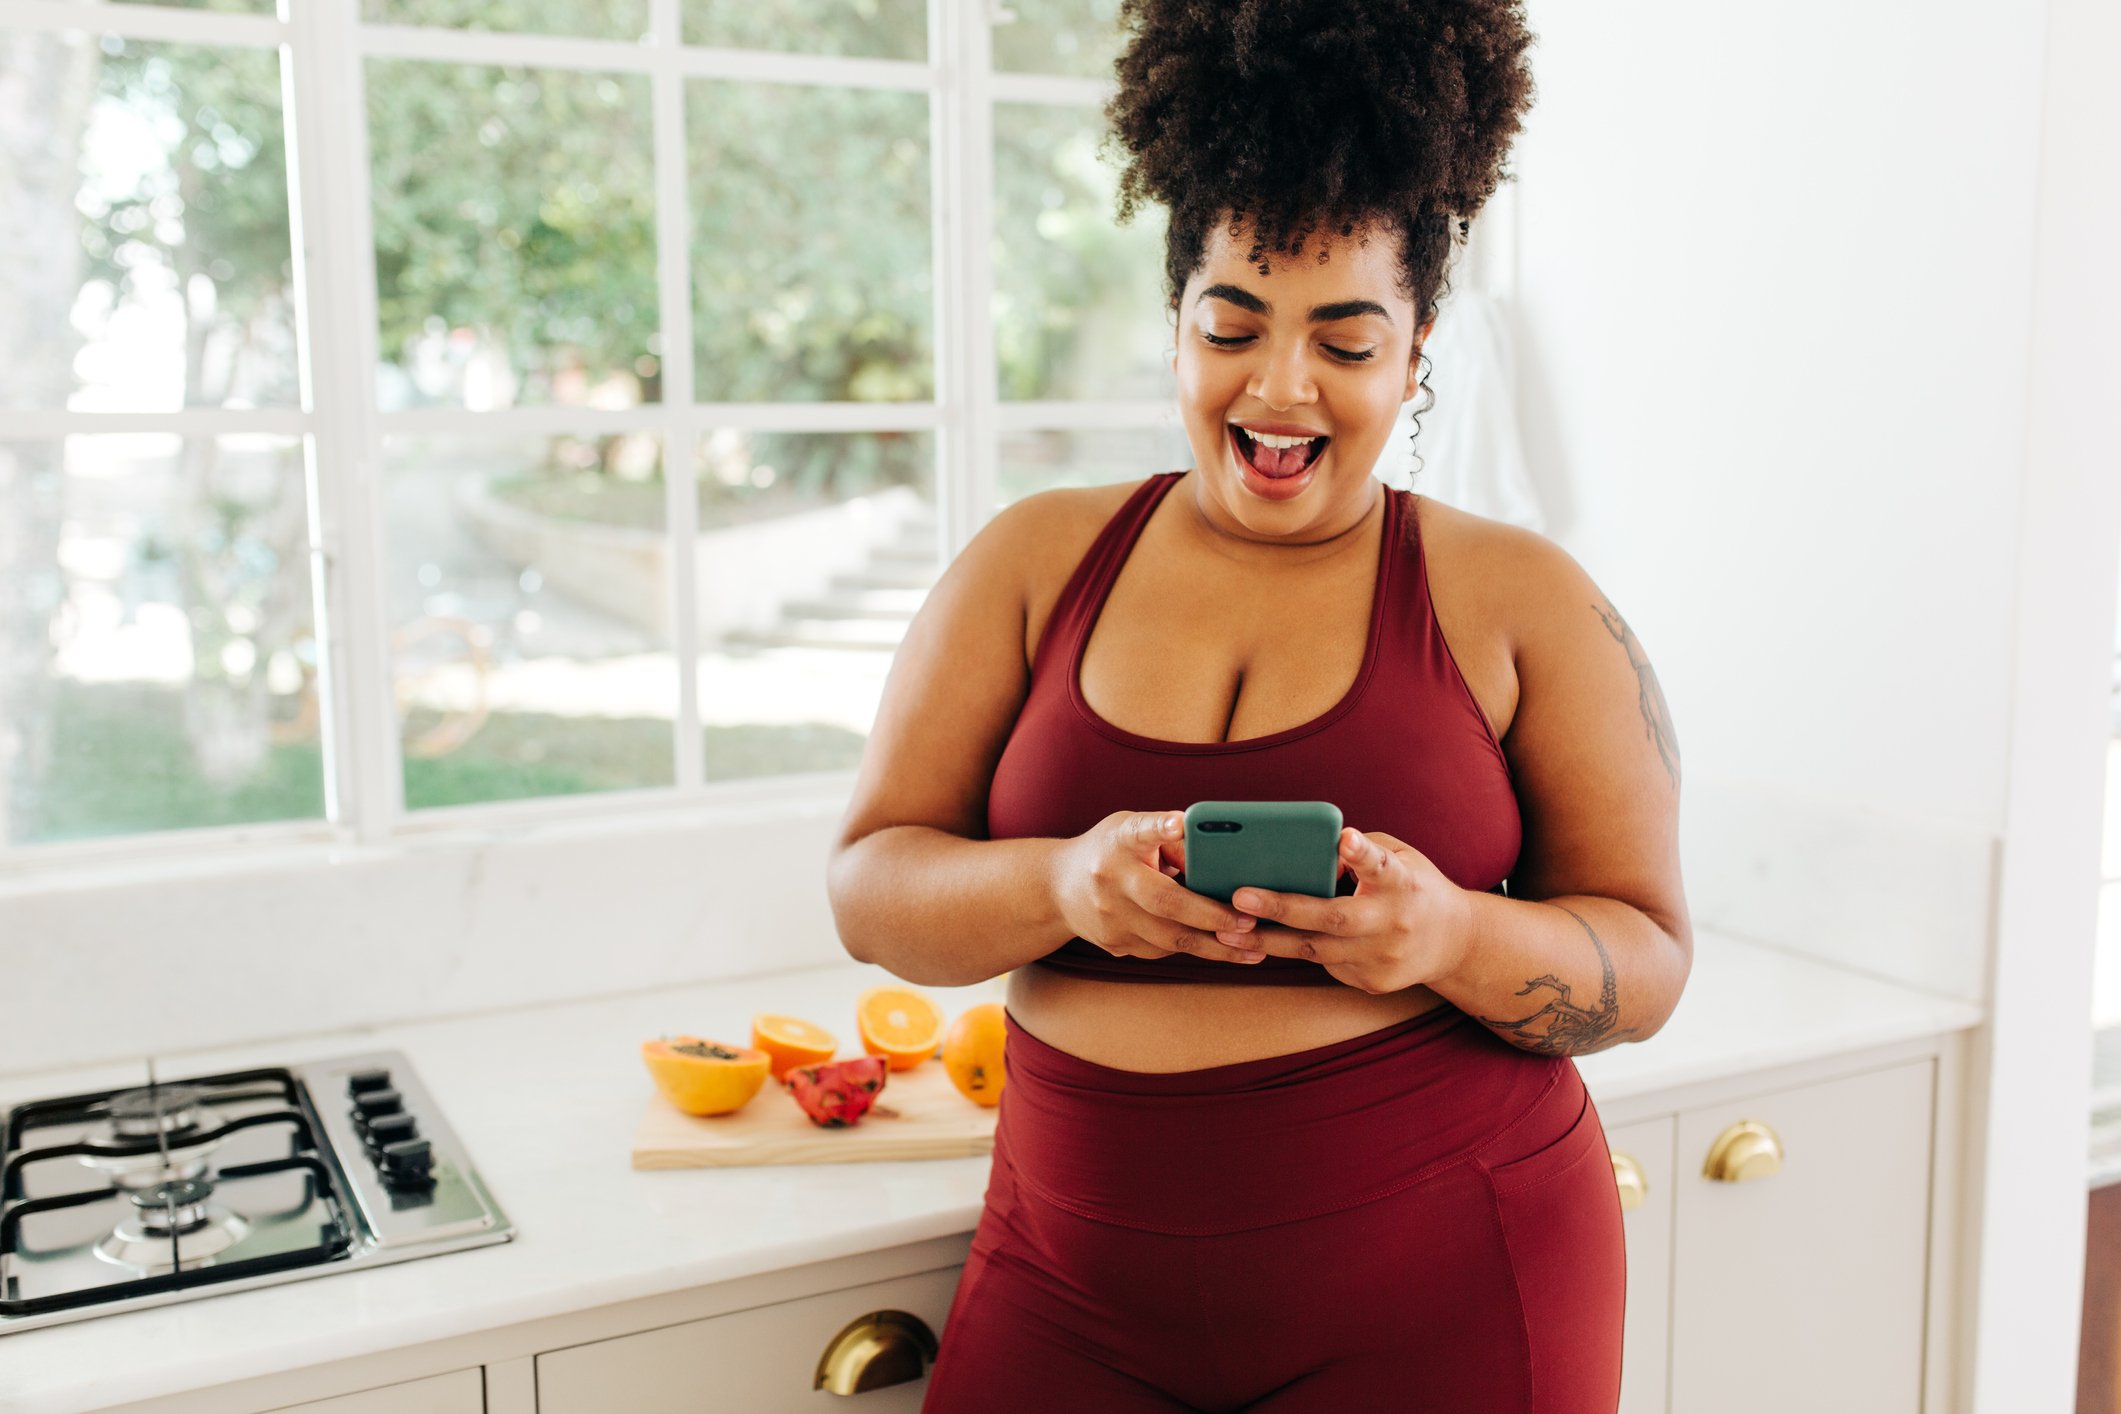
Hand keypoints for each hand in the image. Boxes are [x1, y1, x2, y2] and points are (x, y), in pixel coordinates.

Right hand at [1052, 811, 1265, 965]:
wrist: (1058, 888)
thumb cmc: (1111, 851)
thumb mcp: (1131, 831)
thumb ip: (1168, 838)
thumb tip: (1218, 855)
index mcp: (1117, 843)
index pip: (1139, 831)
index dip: (1160, 827)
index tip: (1179, 822)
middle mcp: (1109, 881)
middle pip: (1164, 902)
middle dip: (1210, 915)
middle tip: (1249, 923)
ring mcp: (1109, 918)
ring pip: (1168, 939)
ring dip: (1214, 946)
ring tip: (1253, 948)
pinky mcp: (1114, 945)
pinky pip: (1162, 951)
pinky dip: (1196, 951)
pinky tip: (1227, 951)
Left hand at [1216, 830, 1473, 993]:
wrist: (1454, 943)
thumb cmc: (1412, 886)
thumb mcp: (1400, 858)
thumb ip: (1360, 852)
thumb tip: (1305, 850)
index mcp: (1402, 883)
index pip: (1382, 867)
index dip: (1363, 854)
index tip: (1345, 839)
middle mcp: (1394, 923)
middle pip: (1333, 919)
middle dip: (1283, 907)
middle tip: (1239, 897)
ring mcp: (1383, 958)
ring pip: (1315, 951)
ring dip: (1268, 940)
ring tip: (1226, 929)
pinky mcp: (1372, 982)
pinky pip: (1324, 964)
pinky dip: (1294, 950)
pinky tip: (1260, 941)